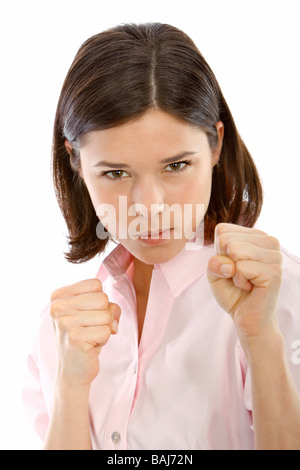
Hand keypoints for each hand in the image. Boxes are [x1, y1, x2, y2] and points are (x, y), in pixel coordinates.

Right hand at [50, 278, 120, 386]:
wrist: (72, 370)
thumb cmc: (84, 336)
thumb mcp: (91, 312)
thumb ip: (105, 303)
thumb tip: (112, 313)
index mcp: (58, 296)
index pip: (95, 284)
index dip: (100, 301)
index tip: (88, 315)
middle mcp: (57, 307)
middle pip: (102, 298)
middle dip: (104, 315)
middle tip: (91, 329)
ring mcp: (64, 322)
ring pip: (106, 315)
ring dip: (104, 328)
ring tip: (90, 337)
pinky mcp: (75, 338)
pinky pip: (106, 330)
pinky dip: (104, 339)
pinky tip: (90, 346)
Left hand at [207, 223, 282, 340]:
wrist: (247, 317)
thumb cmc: (232, 291)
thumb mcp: (214, 271)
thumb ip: (214, 261)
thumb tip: (230, 265)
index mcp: (256, 235)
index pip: (222, 230)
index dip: (219, 252)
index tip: (232, 266)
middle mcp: (269, 241)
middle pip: (226, 239)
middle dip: (225, 263)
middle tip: (239, 276)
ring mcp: (274, 255)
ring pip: (234, 250)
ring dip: (233, 273)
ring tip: (246, 281)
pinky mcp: (274, 272)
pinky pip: (241, 268)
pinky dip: (239, 281)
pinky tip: (250, 287)